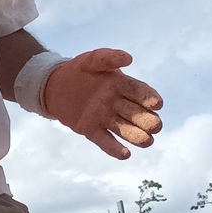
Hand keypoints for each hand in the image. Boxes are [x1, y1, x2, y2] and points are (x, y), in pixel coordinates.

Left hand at [41, 48, 162, 159]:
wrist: (54, 84)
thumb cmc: (79, 70)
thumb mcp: (92, 60)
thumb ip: (109, 57)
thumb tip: (129, 58)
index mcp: (122, 86)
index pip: (141, 93)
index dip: (150, 99)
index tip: (157, 104)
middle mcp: (117, 104)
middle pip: (137, 114)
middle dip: (148, 121)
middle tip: (155, 126)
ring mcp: (105, 118)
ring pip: (125, 130)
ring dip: (137, 136)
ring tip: (147, 141)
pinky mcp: (91, 130)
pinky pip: (105, 141)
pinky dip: (114, 148)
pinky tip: (125, 154)